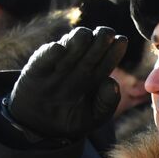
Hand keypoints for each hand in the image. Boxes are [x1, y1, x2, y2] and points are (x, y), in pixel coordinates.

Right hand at [4, 26, 128, 139]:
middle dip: (100, 39)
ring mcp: (57, 65)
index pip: (107, 59)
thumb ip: (106, 104)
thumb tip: (112, 83)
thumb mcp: (93, 118)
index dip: (115, 50)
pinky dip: (50, 52)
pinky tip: (58, 48)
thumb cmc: (70, 119)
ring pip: (68, 48)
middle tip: (106, 33)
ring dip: (78, 40)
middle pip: (90, 48)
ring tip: (85, 35)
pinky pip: (44, 57)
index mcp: (94, 76)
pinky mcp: (37, 67)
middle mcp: (77, 66)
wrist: (39, 125)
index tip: (121, 41)